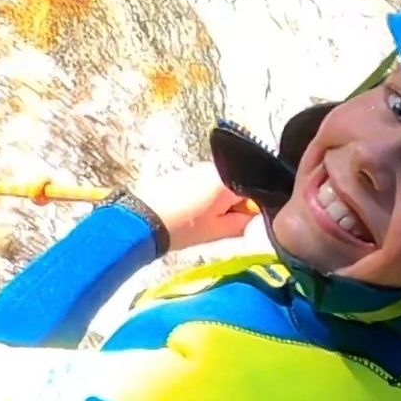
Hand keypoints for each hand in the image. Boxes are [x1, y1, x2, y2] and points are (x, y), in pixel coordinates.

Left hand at [132, 162, 256, 250]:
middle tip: (220, 225)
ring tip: (204, 221)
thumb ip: (244, 224)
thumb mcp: (218, 232)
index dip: (253, 209)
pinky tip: (193, 214)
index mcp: (228, 181)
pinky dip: (206, 199)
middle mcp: (216, 168)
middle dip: (235, 205)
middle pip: (240, 186)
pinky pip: (206, 185)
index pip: (257, 191)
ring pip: (223, 186)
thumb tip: (258, 219)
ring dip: (220, 203)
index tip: (241, 224)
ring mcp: (199, 168)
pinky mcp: (185, 173)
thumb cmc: (182, 228)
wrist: (142, 220)